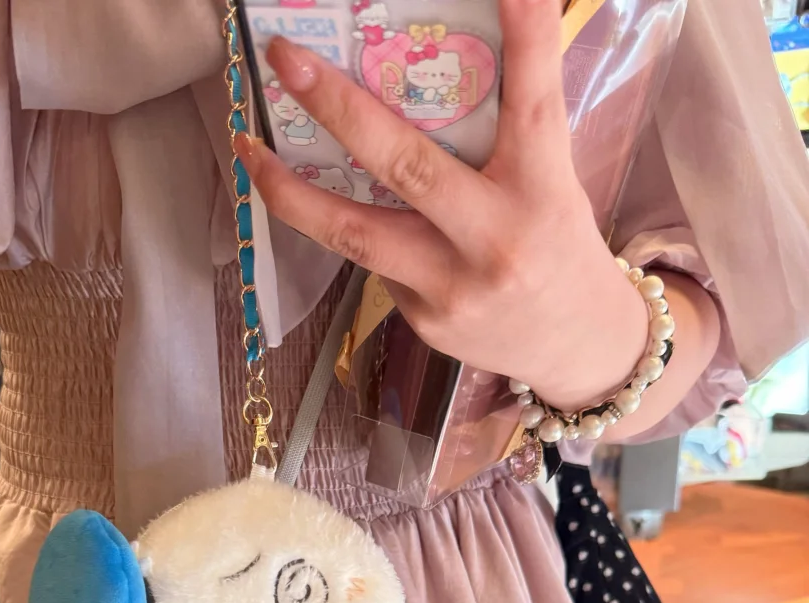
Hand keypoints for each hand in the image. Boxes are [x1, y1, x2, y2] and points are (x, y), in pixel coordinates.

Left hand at [236, 0, 649, 414]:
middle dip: (337, 108)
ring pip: (355, 234)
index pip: (530, 101)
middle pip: (404, 166)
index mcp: (541, 188)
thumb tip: (447, 59)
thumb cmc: (558, 243)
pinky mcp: (424, 320)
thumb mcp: (551, 176)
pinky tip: (336, 208)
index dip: (522, 34)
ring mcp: (452, 288)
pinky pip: (374, 262)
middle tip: (286, 59)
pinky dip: (352, 227)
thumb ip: (508, 127)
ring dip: (290, 191)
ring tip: (249, 149)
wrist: (575, 345)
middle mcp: (495, 239)